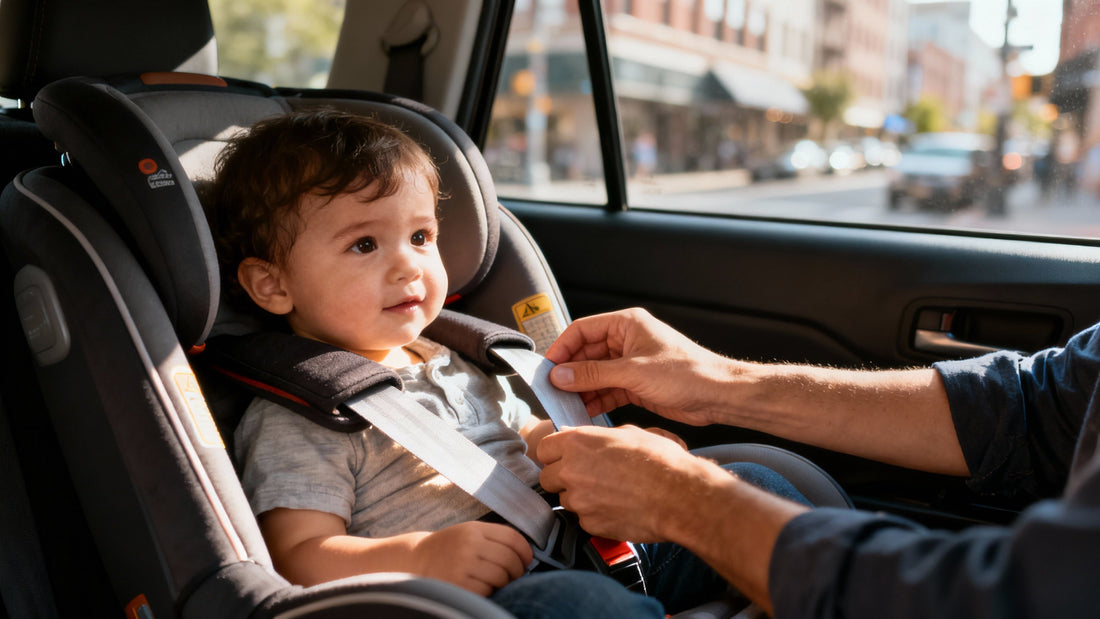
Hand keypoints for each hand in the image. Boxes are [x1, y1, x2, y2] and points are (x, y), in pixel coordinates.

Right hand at [410, 521, 532, 595]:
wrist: (416, 560)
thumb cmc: (449, 548)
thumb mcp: (469, 533)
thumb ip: (494, 538)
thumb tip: (525, 555)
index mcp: (474, 529)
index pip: (512, 537)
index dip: (525, 551)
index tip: (527, 561)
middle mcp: (469, 544)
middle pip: (509, 559)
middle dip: (517, 571)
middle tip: (514, 576)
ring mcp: (462, 564)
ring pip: (500, 576)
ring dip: (504, 583)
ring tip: (496, 582)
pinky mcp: (458, 585)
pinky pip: (486, 590)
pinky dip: (489, 592)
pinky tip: (481, 588)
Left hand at [538, 425, 709, 541]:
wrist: (680, 496)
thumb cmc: (661, 460)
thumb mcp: (628, 433)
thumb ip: (595, 437)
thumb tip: (577, 436)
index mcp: (579, 442)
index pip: (543, 448)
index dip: (554, 454)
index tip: (564, 457)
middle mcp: (572, 470)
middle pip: (547, 477)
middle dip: (561, 478)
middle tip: (585, 477)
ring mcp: (579, 500)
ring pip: (565, 500)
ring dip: (579, 498)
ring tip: (608, 493)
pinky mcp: (590, 524)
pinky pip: (583, 519)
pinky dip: (595, 515)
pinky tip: (616, 508)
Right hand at [545, 308, 731, 424]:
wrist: (717, 395)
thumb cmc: (687, 373)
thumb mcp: (633, 372)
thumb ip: (593, 374)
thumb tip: (560, 375)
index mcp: (627, 324)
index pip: (582, 330)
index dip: (562, 348)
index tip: (547, 368)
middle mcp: (627, 341)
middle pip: (586, 354)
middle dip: (570, 373)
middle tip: (554, 390)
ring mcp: (631, 363)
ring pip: (595, 374)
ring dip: (582, 389)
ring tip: (567, 404)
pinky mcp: (636, 384)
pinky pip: (607, 390)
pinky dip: (596, 400)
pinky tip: (585, 411)